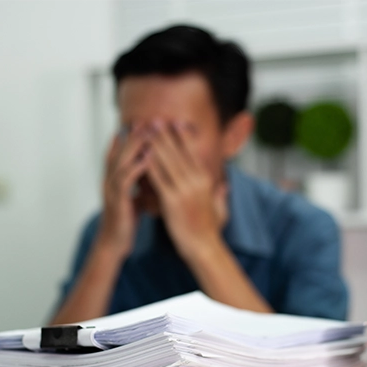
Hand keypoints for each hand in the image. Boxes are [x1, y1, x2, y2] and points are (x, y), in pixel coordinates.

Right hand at [96, 124, 150, 258]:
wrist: (115, 243)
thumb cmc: (126, 221)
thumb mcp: (133, 197)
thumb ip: (138, 183)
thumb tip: (150, 172)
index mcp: (114, 179)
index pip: (118, 152)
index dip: (126, 136)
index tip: (139, 122)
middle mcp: (109, 181)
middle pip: (118, 151)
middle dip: (131, 135)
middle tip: (143, 119)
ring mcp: (112, 190)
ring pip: (121, 161)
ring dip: (134, 145)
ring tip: (147, 131)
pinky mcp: (118, 200)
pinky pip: (126, 179)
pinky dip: (137, 166)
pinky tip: (149, 157)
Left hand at [146, 120, 228, 262]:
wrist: (204, 247)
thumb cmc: (209, 230)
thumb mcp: (220, 208)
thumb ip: (221, 195)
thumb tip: (225, 186)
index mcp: (205, 179)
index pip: (193, 151)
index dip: (181, 135)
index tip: (173, 122)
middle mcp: (196, 180)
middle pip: (178, 150)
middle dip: (164, 133)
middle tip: (153, 119)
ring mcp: (184, 189)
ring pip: (167, 160)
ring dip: (154, 143)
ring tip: (144, 131)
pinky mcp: (172, 200)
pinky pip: (158, 178)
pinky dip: (149, 164)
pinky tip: (140, 154)